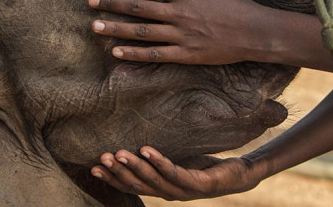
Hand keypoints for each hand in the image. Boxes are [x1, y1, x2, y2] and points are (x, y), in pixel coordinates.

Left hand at [88, 0, 271, 64]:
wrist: (256, 31)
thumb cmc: (233, 7)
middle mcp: (179, 12)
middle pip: (138, 7)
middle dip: (112, 3)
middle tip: (90, 2)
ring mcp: (182, 34)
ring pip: (141, 30)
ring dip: (115, 27)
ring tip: (94, 25)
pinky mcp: (187, 54)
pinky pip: (155, 54)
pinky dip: (134, 53)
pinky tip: (116, 52)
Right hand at [90, 147, 261, 199]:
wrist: (239, 175)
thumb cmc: (206, 166)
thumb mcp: (178, 161)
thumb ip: (159, 158)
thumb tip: (137, 139)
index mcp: (162, 189)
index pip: (132, 186)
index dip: (113, 179)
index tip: (94, 167)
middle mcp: (170, 193)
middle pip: (139, 185)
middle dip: (118, 172)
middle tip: (101, 158)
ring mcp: (184, 190)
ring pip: (154, 181)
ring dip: (135, 167)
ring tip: (119, 153)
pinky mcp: (199, 184)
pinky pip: (175, 172)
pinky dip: (159, 162)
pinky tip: (147, 149)